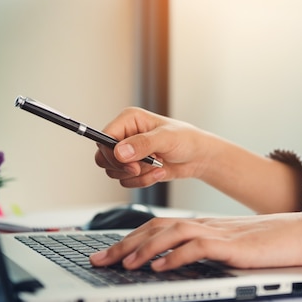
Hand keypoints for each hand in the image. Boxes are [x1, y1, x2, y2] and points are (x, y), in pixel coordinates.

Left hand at [89, 213, 301, 270]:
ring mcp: (219, 233)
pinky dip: (176, 256)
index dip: (131, 238)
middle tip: (99, 259)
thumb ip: (207, 250)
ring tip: (124, 264)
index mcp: (205, 225)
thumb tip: (177, 262)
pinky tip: (161, 266)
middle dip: (124, 244)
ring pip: (172, 234)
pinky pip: (198, 248)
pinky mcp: (232, 246)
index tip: (109, 252)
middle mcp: (206, 225)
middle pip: (157, 228)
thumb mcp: (233, 246)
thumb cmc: (271, 242)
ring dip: (145, 249)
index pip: (160, 227)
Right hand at [94, 107, 217, 188]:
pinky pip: (126, 181)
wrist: (198, 157)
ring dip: (137, 175)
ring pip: (114, 172)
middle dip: (123, 167)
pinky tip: (159, 172)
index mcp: (129, 120)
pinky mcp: (134, 168)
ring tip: (157, 167)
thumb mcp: (166, 138)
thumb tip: (120, 152)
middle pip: (103, 157)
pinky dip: (143, 181)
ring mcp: (128, 153)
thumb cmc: (186, 140)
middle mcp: (125, 135)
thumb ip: (142, 144)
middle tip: (141, 168)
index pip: (104, 138)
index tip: (129, 164)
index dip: (111, 153)